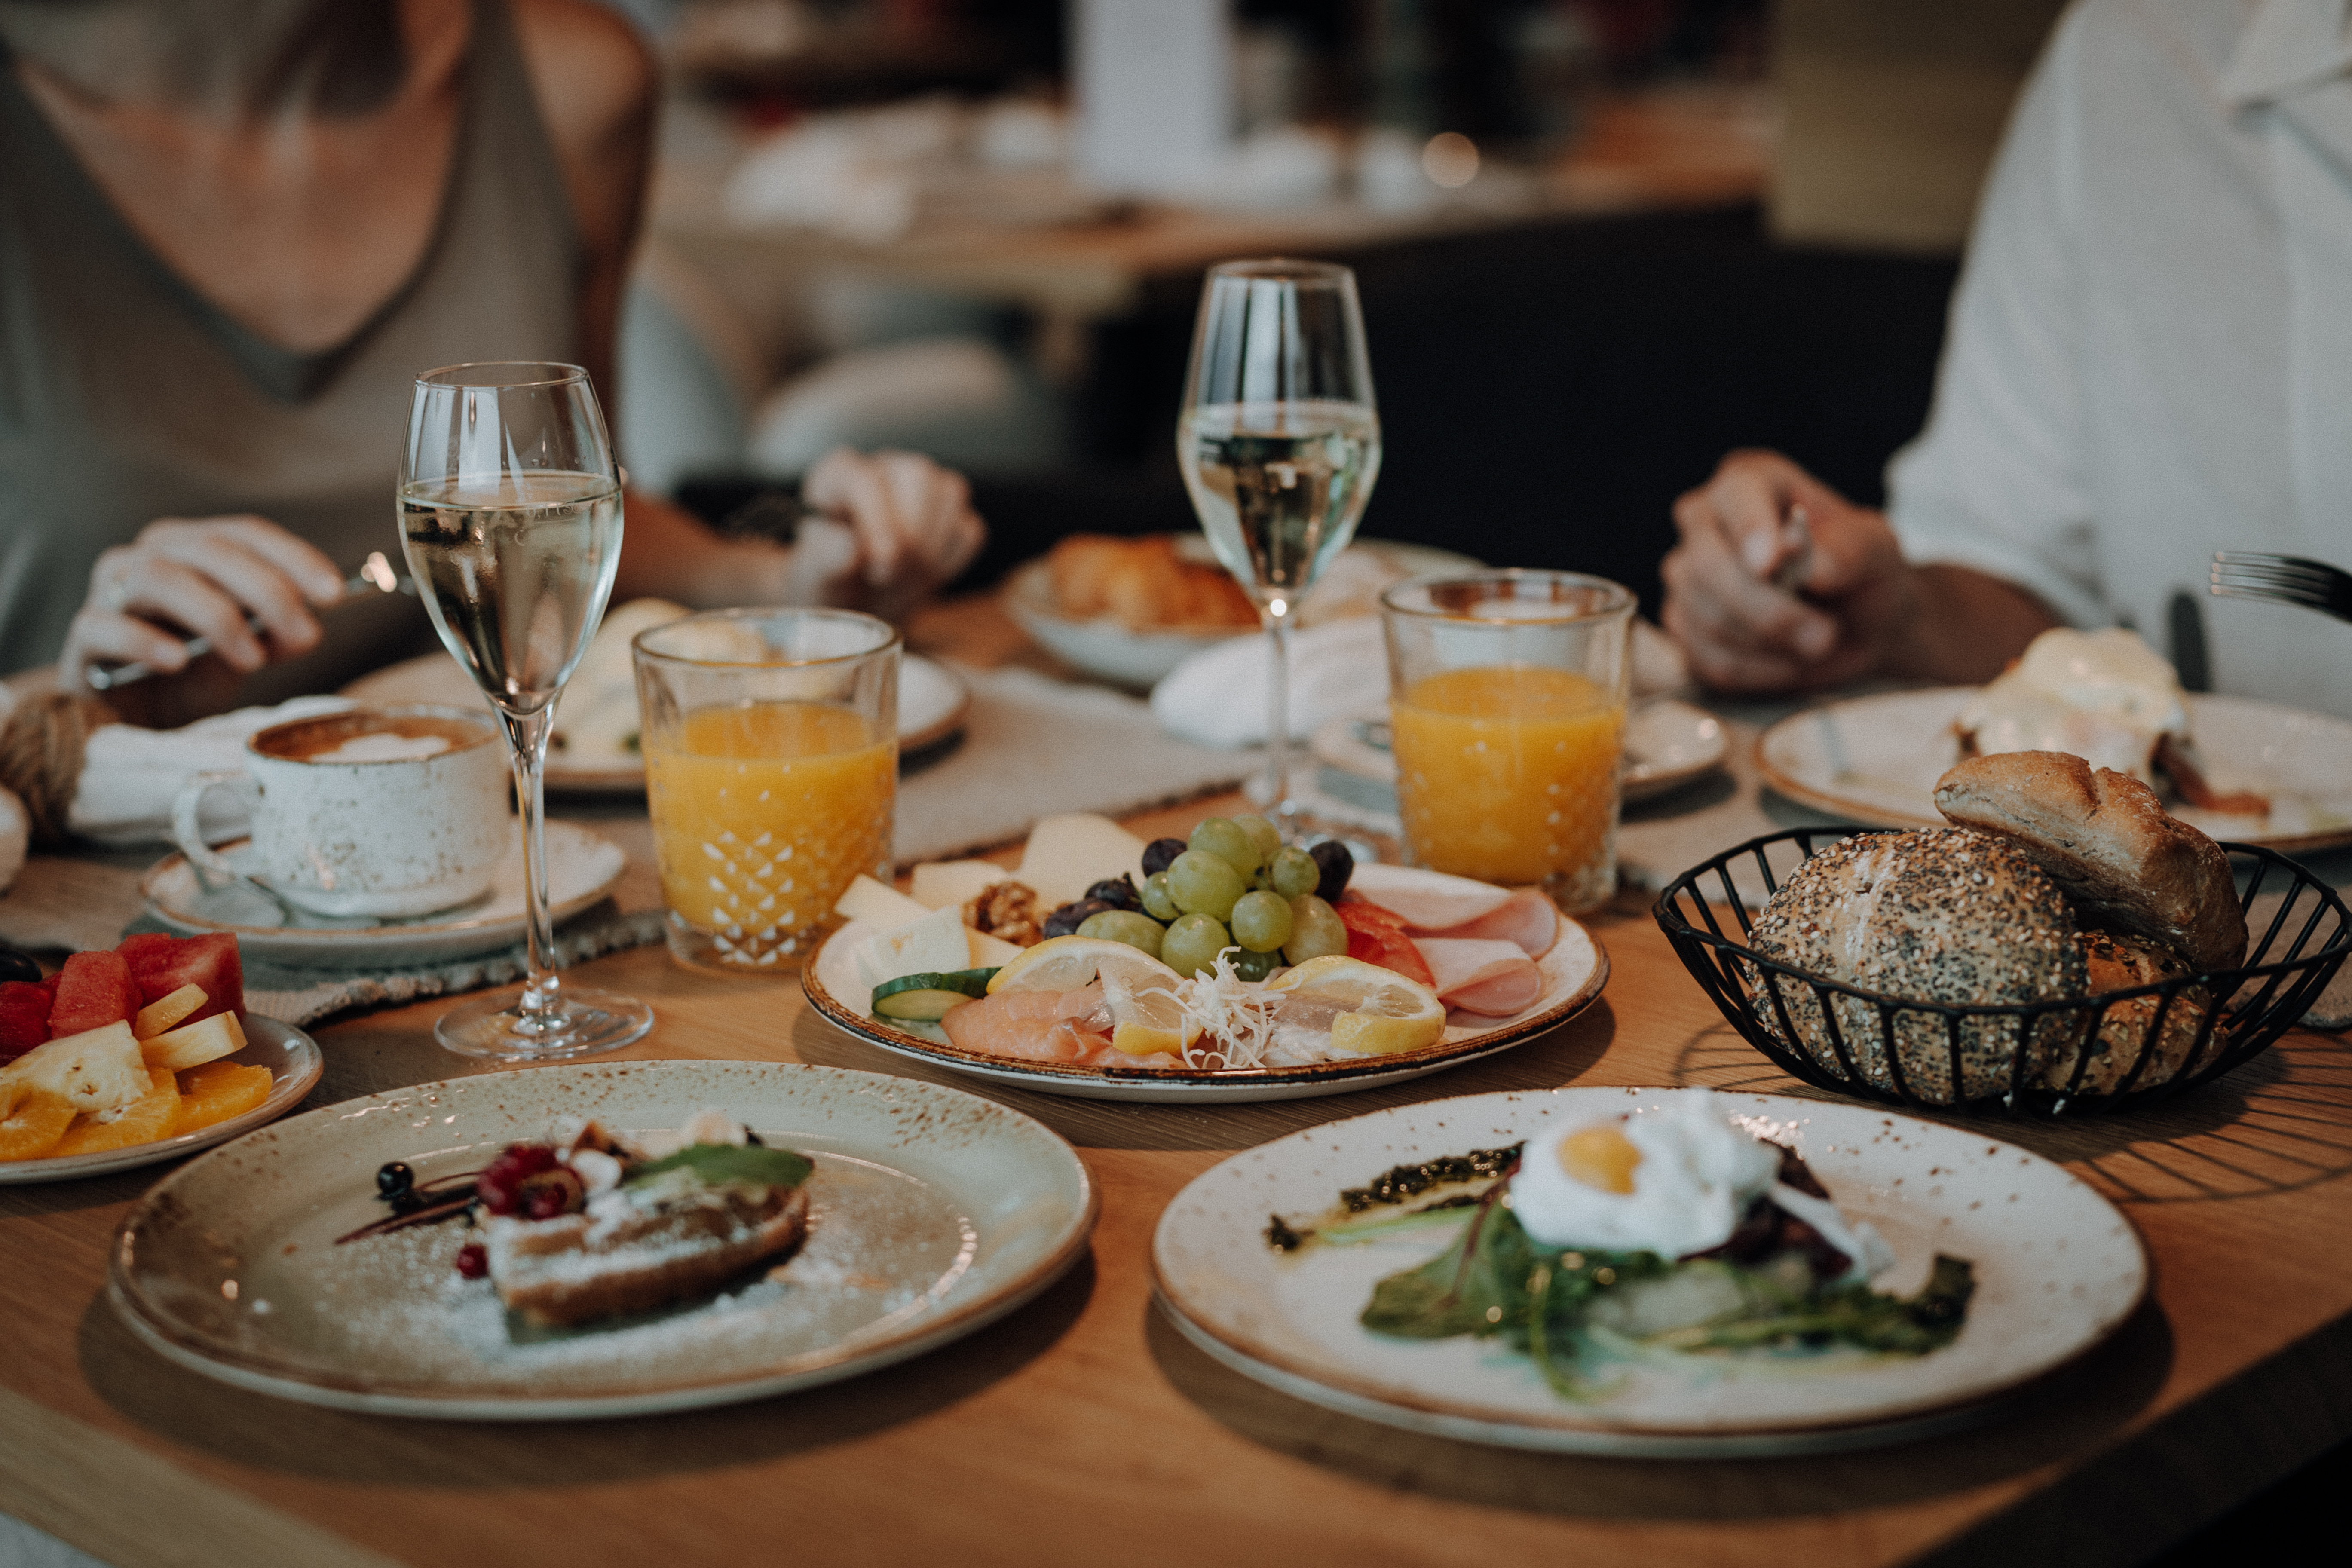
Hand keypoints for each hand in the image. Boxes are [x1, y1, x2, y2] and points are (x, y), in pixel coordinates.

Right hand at [59, 515, 344, 712]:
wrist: (135, 718)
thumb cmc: (194, 673)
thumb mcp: (248, 651)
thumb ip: (278, 634)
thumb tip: (308, 630)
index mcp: (194, 548)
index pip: (245, 533)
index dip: (293, 557)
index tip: (334, 594)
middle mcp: (150, 556)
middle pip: (210, 549)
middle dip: (266, 591)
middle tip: (304, 637)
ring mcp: (110, 591)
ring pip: (158, 577)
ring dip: (215, 615)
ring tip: (251, 659)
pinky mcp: (83, 635)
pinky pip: (104, 624)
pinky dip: (144, 640)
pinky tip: (178, 661)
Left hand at [788, 449, 985, 619]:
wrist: (856, 601)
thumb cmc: (829, 581)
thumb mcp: (815, 578)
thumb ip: (826, 559)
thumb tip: (849, 546)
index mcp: (840, 474)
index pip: (866, 480)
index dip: (879, 521)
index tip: (883, 563)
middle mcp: (885, 468)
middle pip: (919, 476)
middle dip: (911, 535)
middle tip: (884, 577)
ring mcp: (924, 486)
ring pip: (951, 494)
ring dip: (932, 548)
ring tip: (900, 578)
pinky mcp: (951, 513)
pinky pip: (969, 528)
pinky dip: (951, 560)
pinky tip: (921, 573)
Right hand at [1660, 450, 1915, 692]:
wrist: (1859, 626)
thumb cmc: (1865, 575)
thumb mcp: (1878, 551)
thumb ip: (1850, 549)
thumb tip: (1810, 566)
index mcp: (1751, 484)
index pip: (1736, 494)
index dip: (1749, 529)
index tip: (1771, 566)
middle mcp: (1706, 523)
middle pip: (1706, 564)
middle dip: (1767, 611)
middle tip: (1825, 636)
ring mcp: (1688, 577)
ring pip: (1705, 617)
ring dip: (1769, 646)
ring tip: (1819, 647)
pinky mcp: (1685, 628)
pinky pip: (1705, 658)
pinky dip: (1756, 672)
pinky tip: (1790, 665)